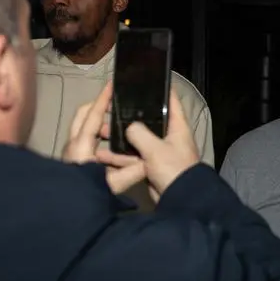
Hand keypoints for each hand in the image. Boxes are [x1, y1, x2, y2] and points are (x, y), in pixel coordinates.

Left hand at [62, 81, 144, 194]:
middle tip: (115, 107)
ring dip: (97, 123)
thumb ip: (133, 171)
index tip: (112, 84)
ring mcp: (69, 151)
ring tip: (115, 131)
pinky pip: (82, 137)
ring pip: (81, 126)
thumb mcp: (114, 184)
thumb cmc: (86, 193)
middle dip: (98, 107)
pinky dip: (94, 135)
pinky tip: (108, 146)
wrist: (66, 209)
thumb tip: (149, 160)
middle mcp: (72, 143)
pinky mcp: (70, 159)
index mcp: (82, 145)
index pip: (93, 115)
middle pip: (83, 114)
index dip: (103, 99)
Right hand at [100, 87, 198, 202]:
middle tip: (109, 109)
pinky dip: (121, 157)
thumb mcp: (155, 148)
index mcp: (177, 127)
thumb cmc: (173, 168)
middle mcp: (169, 137)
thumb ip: (139, 133)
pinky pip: (134, 158)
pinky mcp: (151, 166)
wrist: (179, 200)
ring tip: (100, 132)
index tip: (145, 80)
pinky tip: (103, 155)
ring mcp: (160, 152)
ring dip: (120, 139)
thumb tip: (129, 127)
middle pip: (148, 121)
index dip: (160, 89)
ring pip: (137, 141)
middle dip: (129, 117)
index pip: (171, 101)